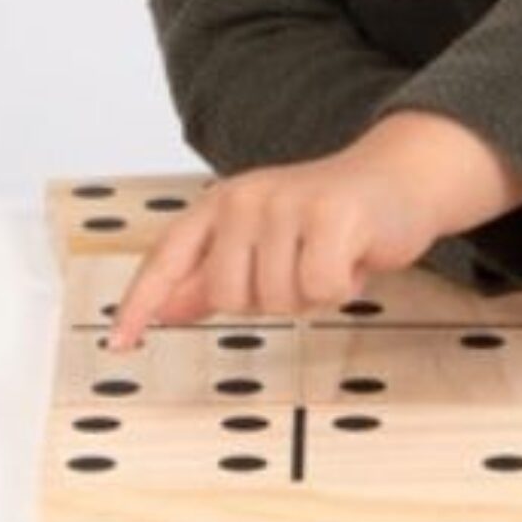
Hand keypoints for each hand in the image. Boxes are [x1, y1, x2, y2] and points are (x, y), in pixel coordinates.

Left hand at [107, 133, 444, 351]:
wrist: (401, 178)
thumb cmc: (331, 216)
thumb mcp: (264, 239)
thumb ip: (212, 273)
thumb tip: (163, 308)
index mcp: (224, 202)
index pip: (169, 255)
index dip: (141, 302)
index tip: (121, 342)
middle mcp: (248, 197)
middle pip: (230, 295)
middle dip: (271, 298)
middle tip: (303, 267)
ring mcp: (289, 203)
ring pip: (278, 298)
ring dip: (312, 294)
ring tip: (331, 258)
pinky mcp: (332, 215)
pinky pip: (320, 289)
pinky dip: (342, 287)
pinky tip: (354, 259)